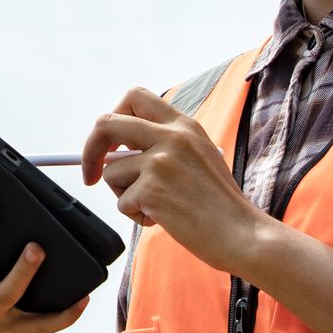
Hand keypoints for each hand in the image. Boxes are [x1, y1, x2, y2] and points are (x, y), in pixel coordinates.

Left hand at [81, 86, 270, 274]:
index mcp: (184, 125)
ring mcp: (161, 161)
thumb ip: (164, 145)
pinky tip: (164, 220)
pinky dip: (136, 215)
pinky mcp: (152, 188)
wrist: (242, 235)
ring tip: (157, 207)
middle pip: (106, 123)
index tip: (111, 143)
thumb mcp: (198, 157)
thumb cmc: (219, 205)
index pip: (135, 98)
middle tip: (90, 173)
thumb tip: (115, 151)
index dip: (114, 118)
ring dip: (124, 195)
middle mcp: (172, 136)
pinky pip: (121, 202)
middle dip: (90, 149)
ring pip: (111, 172)